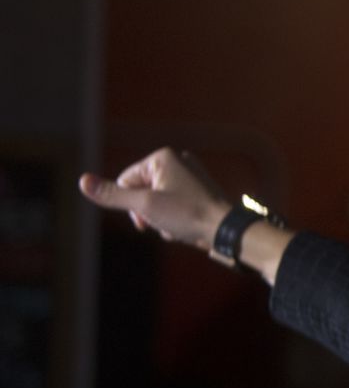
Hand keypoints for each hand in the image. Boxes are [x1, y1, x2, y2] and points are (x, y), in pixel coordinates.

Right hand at [78, 147, 230, 248]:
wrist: (227, 231)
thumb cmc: (187, 214)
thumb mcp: (144, 205)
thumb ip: (113, 195)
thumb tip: (82, 182)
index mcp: (162, 157)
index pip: (126, 181)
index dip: (130, 205)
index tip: (145, 219)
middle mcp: (177, 162)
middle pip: (142, 193)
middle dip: (148, 214)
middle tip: (163, 223)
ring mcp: (190, 177)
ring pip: (158, 204)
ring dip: (162, 221)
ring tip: (178, 226)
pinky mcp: (199, 194)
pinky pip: (174, 209)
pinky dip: (176, 221)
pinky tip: (187, 229)